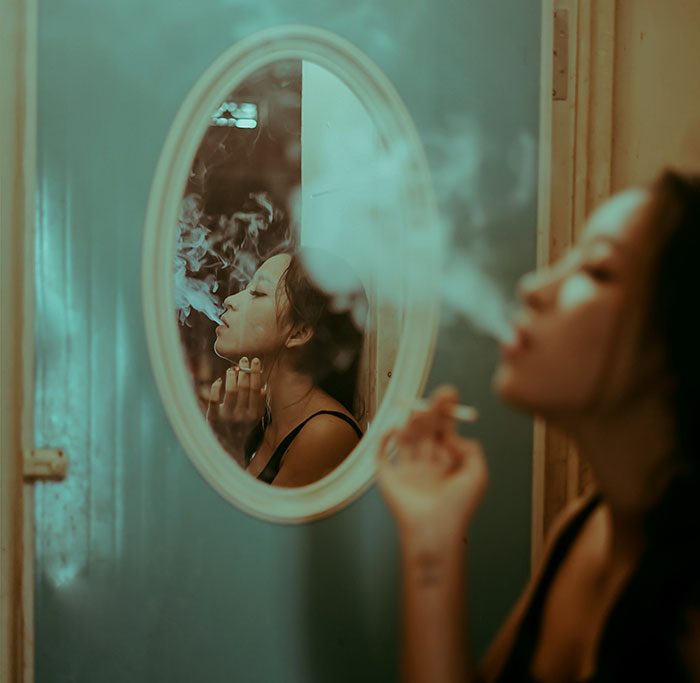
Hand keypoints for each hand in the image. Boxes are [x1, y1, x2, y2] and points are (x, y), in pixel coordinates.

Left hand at [207, 357, 266, 440]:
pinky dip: (216, 386)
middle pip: (244, 387)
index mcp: (254, 415)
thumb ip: (259, 404)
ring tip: (231, 369)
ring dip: (231, 376)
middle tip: (244, 359)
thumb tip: (262, 388)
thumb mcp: (255, 420)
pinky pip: (214, 397)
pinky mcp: (213, 417)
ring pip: (231, 390)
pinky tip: (219, 381)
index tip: (255, 361)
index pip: (256, 388)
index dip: (255, 372)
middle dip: (245, 370)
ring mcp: (227, 417)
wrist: (227, 449)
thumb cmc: (243, 430)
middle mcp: (242, 416)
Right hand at [377, 386, 487, 545]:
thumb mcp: (478, 476)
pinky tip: (394, 429)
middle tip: (438, 394)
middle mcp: (426, 464)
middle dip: (431, 411)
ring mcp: (406, 470)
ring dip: (410, 421)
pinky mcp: (388, 477)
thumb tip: (454, 437)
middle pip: (426, 430)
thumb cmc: (458, 507)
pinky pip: (382, 454)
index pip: (444, 431)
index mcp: (446, 464)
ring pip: (406, 437)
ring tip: (417, 409)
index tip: (450, 395)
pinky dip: (384, 439)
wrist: (435, 529)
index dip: (446, 413)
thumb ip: (472, 451)